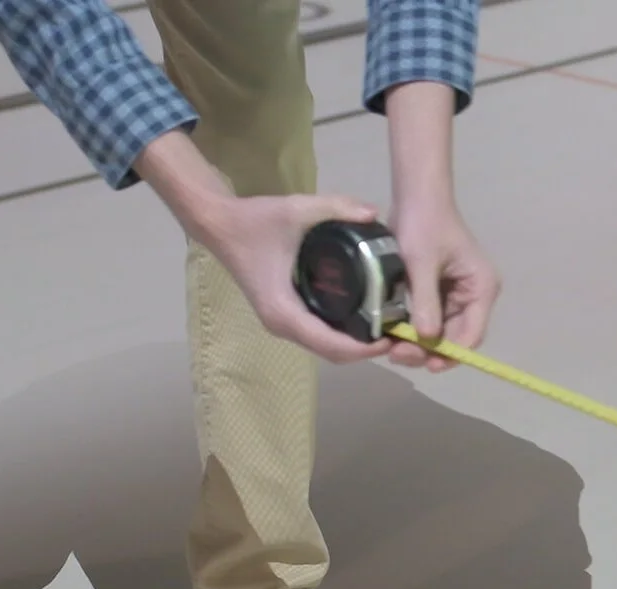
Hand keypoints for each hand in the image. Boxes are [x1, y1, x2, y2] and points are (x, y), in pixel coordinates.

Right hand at [202, 192, 396, 364]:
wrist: (219, 224)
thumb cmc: (254, 221)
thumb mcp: (296, 208)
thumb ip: (335, 207)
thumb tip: (374, 212)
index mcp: (284, 311)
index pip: (331, 345)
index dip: (364, 349)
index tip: (391, 338)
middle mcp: (282, 325)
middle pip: (332, 353)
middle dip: (365, 349)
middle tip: (397, 332)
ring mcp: (281, 323)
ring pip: (325, 347)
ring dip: (355, 345)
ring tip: (386, 326)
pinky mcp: (283, 316)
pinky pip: (317, 335)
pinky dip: (341, 335)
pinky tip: (364, 317)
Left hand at [386, 204, 500, 372]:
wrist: (416, 195)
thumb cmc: (424, 223)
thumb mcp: (422, 263)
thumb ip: (426, 302)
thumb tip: (427, 339)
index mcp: (481, 289)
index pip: (471, 335)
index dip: (450, 354)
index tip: (426, 364)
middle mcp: (474, 296)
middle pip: (455, 337)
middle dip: (429, 350)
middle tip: (398, 353)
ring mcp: (457, 295)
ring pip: (440, 331)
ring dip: (418, 342)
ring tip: (392, 346)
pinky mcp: (440, 291)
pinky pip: (430, 318)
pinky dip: (413, 328)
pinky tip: (394, 333)